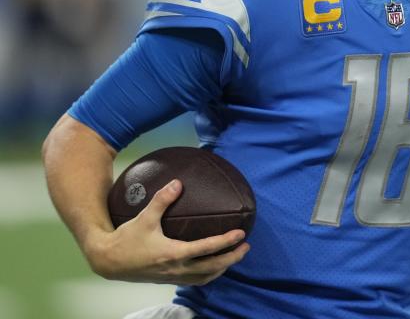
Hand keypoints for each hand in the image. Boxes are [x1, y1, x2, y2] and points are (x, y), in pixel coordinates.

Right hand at [88, 179, 249, 285]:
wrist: (108, 261)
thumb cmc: (127, 239)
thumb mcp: (144, 217)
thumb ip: (162, 199)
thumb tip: (178, 183)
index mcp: (173, 253)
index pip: (206, 248)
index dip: (225, 241)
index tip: (241, 233)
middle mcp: (176, 268)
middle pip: (212, 267)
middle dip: (232, 258)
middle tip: (246, 246)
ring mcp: (173, 276)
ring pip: (205, 277)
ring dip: (223, 268)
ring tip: (235, 256)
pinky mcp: (169, 279)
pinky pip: (195, 280)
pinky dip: (209, 275)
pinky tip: (214, 267)